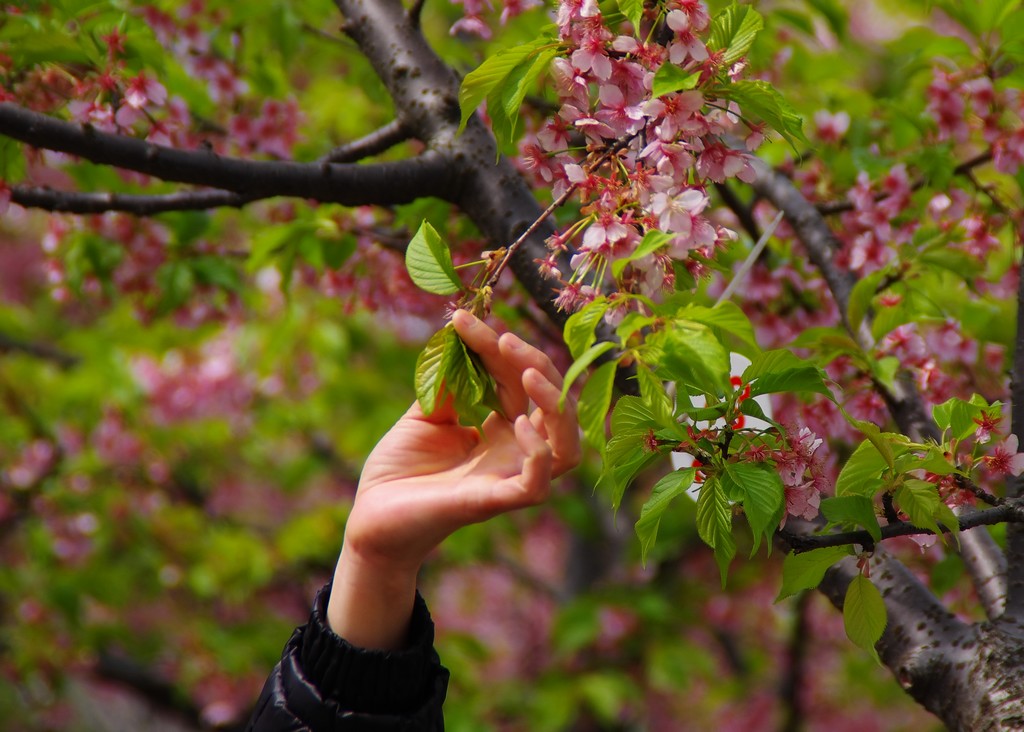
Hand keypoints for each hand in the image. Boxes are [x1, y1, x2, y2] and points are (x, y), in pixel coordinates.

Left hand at [327, 310, 579, 648]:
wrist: (370, 518)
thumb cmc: (398, 470)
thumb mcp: (424, 414)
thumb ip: (449, 381)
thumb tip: (460, 336)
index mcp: (501, 429)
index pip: (516, 379)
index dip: (495, 345)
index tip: (460, 319)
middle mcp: (514, 452)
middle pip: (552, 404)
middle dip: (535, 363)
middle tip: (502, 337)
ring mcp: (507, 478)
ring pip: (567, 447)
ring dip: (556, 405)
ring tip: (529, 374)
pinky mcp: (494, 503)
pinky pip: (538, 484)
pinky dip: (539, 453)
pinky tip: (518, 425)